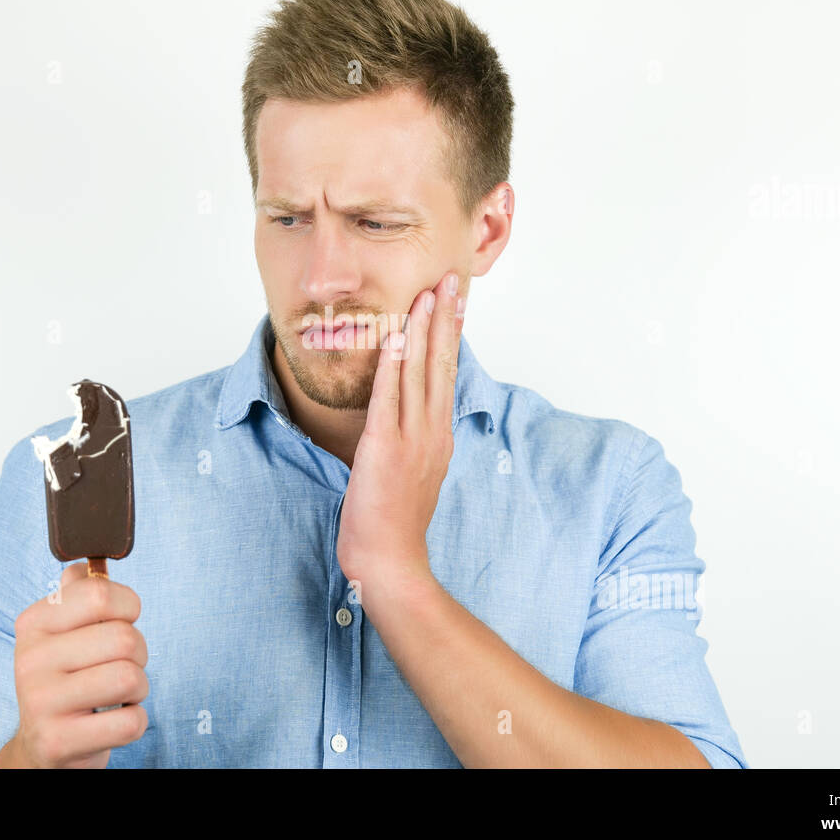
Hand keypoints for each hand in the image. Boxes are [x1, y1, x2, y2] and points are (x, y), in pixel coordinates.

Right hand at [0, 563, 148, 767]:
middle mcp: (30, 660)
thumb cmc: (66, 680)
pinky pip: (130, 722)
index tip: (122, 620)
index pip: (100, 594)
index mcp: (33, 624)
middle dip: (139, 654)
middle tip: (120, 665)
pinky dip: (135, 721)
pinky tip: (112, 721)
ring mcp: (40, 702)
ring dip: (138, 689)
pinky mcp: (57, 741)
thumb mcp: (63, 634)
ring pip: (130, 678)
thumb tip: (85, 566)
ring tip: (117, 695)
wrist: (42, 746)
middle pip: (124, 638)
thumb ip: (78, 595)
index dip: (128, 606)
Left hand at [335, 270, 464, 598]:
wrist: (390, 560)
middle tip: (451, 280)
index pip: (447, 374)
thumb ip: (413, 441)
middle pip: (442, 363)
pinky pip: (388, 396)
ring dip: (423, 329)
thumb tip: (409, 418)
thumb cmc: (394, 523)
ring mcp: (412, 437)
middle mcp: (433, 431)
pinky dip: (392, 363)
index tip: (455, 301)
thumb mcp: (412, 473)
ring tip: (428, 292)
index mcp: (439, 435)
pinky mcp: (384, 446)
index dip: (451, 334)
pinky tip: (396, 335)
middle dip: (446, 318)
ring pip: (419, 372)